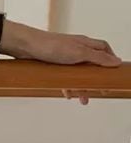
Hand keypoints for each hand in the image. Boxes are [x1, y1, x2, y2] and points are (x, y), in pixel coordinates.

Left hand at [0, 20, 120, 103]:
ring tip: (82, 98)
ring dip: (81, 86)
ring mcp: (64, 57)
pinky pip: (63, 77)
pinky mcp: (53, 65)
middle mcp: (76, 49)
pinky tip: (66, 93)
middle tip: (98, 91)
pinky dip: (67, 85)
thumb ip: (97, 58)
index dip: (110, 59)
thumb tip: (116, 61)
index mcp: (85, 44)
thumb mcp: (79, 53)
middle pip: (90, 64)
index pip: (103, 49)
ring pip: (77, 73)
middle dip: (94, 79)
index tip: (113, 71)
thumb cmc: (51, 46)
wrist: (27, 47)